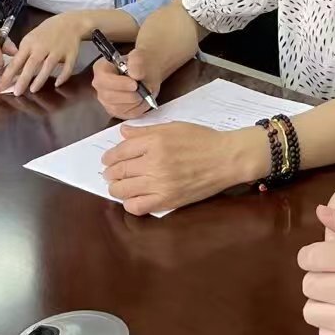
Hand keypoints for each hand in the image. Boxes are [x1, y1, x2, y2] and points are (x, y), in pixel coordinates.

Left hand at [0, 12, 87, 94]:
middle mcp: (43, 47)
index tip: (2, 85)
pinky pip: (67, 67)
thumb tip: (13, 71)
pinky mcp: (71, 54)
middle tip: (16, 92)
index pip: (17, 60)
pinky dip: (63, 76)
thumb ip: (23, 54)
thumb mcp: (30, 39)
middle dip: (23, 79)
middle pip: (32, 64)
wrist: (69, 22)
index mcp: (30, 43)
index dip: (9, 74)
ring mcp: (58, 50)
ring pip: (48, 66)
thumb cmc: (46, 32)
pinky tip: (57, 84)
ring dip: (40, 78)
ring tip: (33, 90)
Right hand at [92, 48, 161, 118]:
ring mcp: (106, 100)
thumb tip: (134, 74)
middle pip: (109, 96)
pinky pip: (126, 115)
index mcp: (101, 69)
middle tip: (142, 90)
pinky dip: (138, 108)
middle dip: (129, 95)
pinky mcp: (115, 111)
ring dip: (135, 102)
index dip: (119, 84)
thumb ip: (137, 62)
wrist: (146, 73)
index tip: (134, 84)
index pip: (103, 80)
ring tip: (144, 93)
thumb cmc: (140, 64)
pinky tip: (143, 100)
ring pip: (117, 108)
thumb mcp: (141, 57)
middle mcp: (100, 86)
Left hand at [100, 121, 236, 215]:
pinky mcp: (168, 200)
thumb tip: (123, 132)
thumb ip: (146, 131)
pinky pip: (138, 207)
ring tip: (118, 186)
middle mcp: (155, 163)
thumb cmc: (203, 140)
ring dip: (116, 188)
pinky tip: (132, 198)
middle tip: (110, 173)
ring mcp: (160, 183)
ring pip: (123, 190)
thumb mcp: (173, 127)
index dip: (110, 156)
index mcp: (155, 142)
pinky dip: (130, 203)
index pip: (120, 150)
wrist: (227, 159)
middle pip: (119, 170)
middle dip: (111, 172)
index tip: (108, 159)